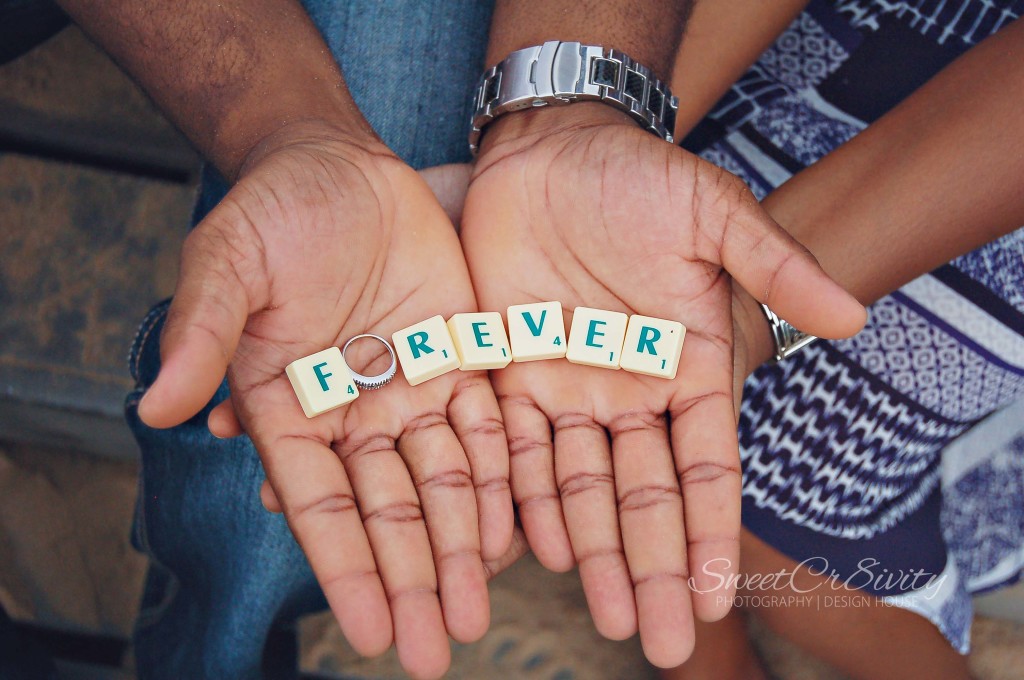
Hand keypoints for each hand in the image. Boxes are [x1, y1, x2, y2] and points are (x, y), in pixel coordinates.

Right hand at [137, 122, 512, 678]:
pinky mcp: (463, 355)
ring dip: (464, 548)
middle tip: (436, 650)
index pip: (323, 506)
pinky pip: (488, 428)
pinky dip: (503, 478)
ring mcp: (413, 387)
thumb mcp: (226, 261)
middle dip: (414, 581)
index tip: (369, 633)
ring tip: (480, 611)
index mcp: (292, 408)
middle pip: (390, 512)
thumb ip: (203, 332)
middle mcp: (355, 413)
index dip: (347, 569)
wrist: (336, 165)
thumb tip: (157, 407)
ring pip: (445, 483)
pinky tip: (518, 530)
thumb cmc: (271, 212)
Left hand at [461, 104, 864, 666]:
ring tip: (604, 617)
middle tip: (656, 642)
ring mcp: (570, 388)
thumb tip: (853, 318)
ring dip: (593, 553)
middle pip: (644, 498)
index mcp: (689, 367)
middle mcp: (632, 393)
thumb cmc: (639, 177)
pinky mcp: (511, 374)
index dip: (707, 533)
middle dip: (651, 569)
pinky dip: (526, 499)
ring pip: (581, 488)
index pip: (705, 468)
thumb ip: (775, 265)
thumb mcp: (715, 214)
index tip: (711, 597)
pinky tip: (538, 551)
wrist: (552, 150)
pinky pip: (517, 450)